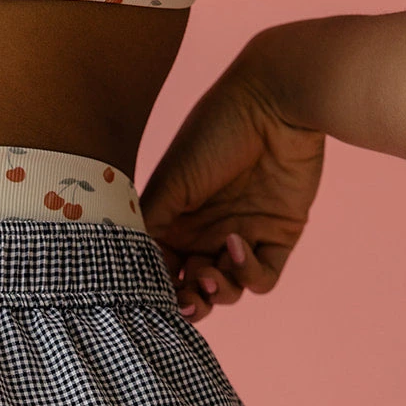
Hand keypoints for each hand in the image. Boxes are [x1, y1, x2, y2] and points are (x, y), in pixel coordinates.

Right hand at [139, 53, 325, 321]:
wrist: (274, 103)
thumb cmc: (213, 134)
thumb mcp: (169, 183)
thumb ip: (148, 228)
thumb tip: (127, 272)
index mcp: (173, 222)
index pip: (161, 271)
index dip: (158, 290)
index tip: (154, 296)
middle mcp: (205, 233)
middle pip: (194, 289)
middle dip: (190, 302)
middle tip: (189, 300)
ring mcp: (241, 236)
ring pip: (227, 291)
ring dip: (219, 292)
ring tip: (211, 275)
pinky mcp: (278, 236)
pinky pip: (263, 278)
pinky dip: (248, 273)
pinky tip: (238, 244)